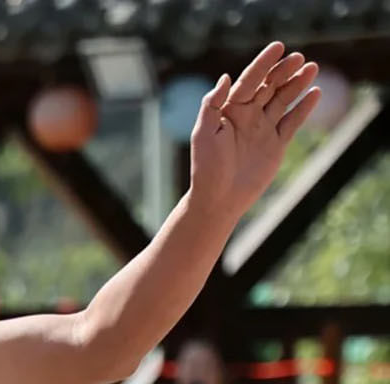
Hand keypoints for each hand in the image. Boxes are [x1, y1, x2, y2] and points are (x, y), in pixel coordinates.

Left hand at [190, 44, 319, 219]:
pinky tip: (315, 93)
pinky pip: (292, 122)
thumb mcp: (203, 134)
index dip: (263, 63)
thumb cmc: (207, 168)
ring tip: (312, 68)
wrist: (218, 200)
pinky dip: (304, 108)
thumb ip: (212, 104)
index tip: (278, 47)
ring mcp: (263, 129)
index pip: (249, 80)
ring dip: (297, 84)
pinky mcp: (275, 145)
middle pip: (269, 86)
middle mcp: (248, 116)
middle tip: (299, 58)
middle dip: (284, 71)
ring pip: (283, 100)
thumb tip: (226, 77)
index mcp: (230, 110)